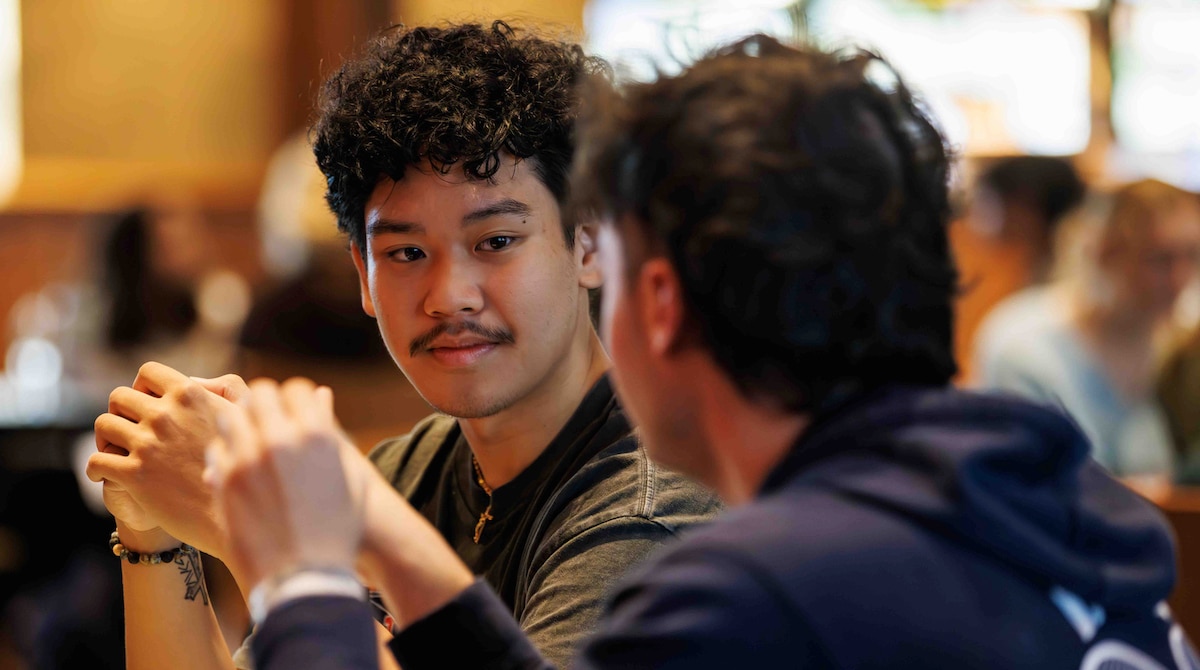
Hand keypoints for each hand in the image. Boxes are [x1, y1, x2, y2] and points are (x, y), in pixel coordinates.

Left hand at [85, 361, 249, 556]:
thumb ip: (226, 388)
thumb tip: (194, 381)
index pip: (148, 372)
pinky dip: (96, 468)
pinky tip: (106, 475)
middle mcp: (166, 415)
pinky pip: (96, 461)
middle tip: (128, 430)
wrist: (235, 516)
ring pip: (103, 425)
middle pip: (118, 397)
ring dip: (106, 438)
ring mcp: (148, 445)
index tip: (146, 402)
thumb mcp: (247, 416)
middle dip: (120, 411)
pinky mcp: (134, 475)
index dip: (143, 386)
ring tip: (116, 452)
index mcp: (191, 395)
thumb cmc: (245, 465)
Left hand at [205, 378, 364, 589]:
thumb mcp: (347, 475)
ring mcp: (248, 459)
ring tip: (244, 439)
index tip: (289, 408)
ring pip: (231, 415)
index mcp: (317, 434)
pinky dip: (224, 452)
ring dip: (238, 422)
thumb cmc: (337, 529)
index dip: (292, 397)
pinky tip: (234, 466)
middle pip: (259, 394)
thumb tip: (321, 394)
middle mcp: (281, 439)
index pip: (295, 389)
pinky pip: (216, 449)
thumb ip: (330, 428)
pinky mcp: (224, 482)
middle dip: (261, 403)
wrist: (305, 577)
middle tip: (262, 418)